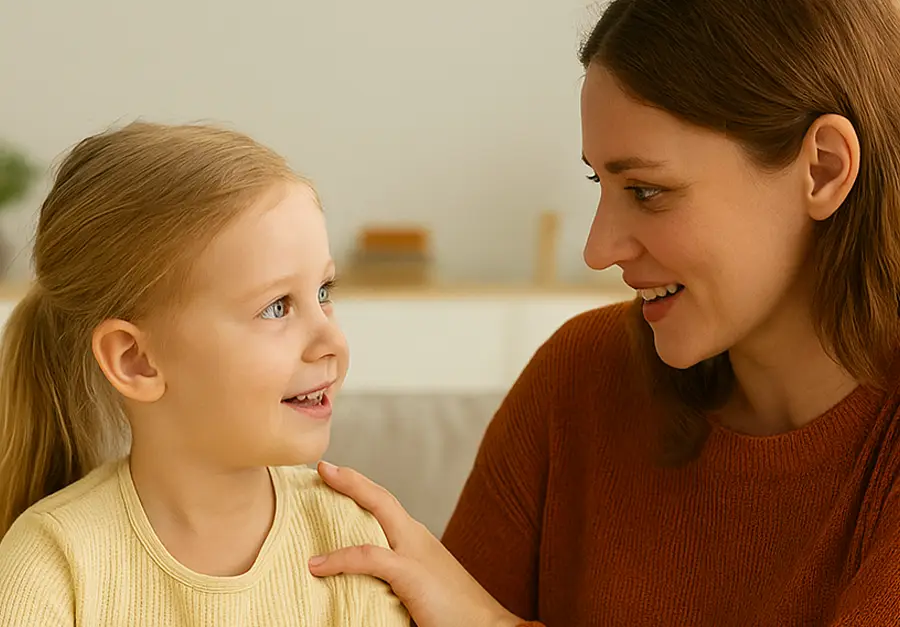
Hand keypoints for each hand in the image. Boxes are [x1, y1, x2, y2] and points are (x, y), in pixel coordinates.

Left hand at [308, 462, 523, 626]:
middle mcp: (418, 539)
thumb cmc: (455, 616)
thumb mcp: (421, 588)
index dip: (364, 490)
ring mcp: (416, 552)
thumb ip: (396, 578)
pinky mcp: (411, 573)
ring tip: (319, 487)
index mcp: (420, 542)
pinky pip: (369, 558)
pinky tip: (318, 565)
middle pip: (382, 497)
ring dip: (349, 492)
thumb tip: (362, 584)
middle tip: (323, 467)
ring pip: (379, 509)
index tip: (338, 477)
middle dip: (353, 479)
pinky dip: (341, 558)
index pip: (388, 507)